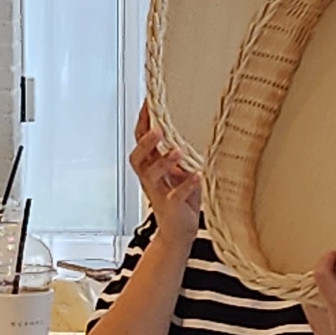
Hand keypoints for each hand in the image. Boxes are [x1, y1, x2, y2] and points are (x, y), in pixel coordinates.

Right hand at [128, 104, 202, 230]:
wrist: (179, 231)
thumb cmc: (181, 199)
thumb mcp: (180, 170)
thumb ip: (180, 152)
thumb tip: (189, 127)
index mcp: (151, 166)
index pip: (142, 140)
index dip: (143, 122)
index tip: (149, 102)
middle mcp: (150, 178)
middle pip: (138, 158)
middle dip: (146, 143)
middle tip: (158, 129)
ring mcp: (159, 192)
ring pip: (151, 175)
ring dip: (164, 161)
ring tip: (178, 150)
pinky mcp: (171, 206)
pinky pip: (175, 195)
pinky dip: (187, 184)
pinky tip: (197, 174)